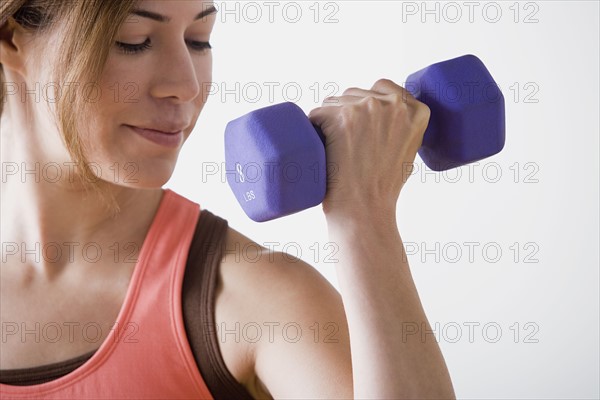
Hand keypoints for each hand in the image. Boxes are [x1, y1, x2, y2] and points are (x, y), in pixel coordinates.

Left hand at [308, 79, 430, 217]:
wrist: (365, 207)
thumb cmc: (383, 186)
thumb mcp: (408, 149)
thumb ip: (403, 123)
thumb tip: (388, 107)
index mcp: (417, 111)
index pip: (384, 88)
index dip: (367, 106)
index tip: (361, 127)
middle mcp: (395, 104)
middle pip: (355, 93)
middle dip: (346, 114)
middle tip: (348, 146)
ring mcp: (368, 107)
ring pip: (334, 102)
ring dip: (329, 122)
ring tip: (338, 151)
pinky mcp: (342, 116)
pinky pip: (317, 114)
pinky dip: (314, 129)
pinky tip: (323, 148)